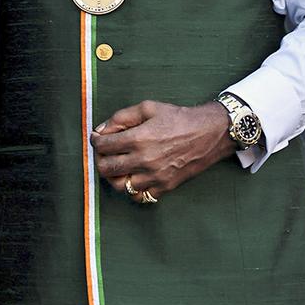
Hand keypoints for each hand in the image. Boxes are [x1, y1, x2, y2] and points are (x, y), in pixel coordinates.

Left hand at [89, 100, 234, 202]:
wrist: (209, 133)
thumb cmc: (178, 118)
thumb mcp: (148, 107)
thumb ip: (121, 117)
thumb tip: (101, 130)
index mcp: (139, 139)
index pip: (104, 146)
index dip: (95, 141)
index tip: (97, 138)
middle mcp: (145, 160)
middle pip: (107, 168)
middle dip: (100, 159)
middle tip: (104, 152)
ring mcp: (155, 176)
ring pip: (120, 186)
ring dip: (114, 176)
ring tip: (117, 165)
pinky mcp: (165, 187)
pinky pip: (139, 196)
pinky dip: (131, 189)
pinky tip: (133, 177)